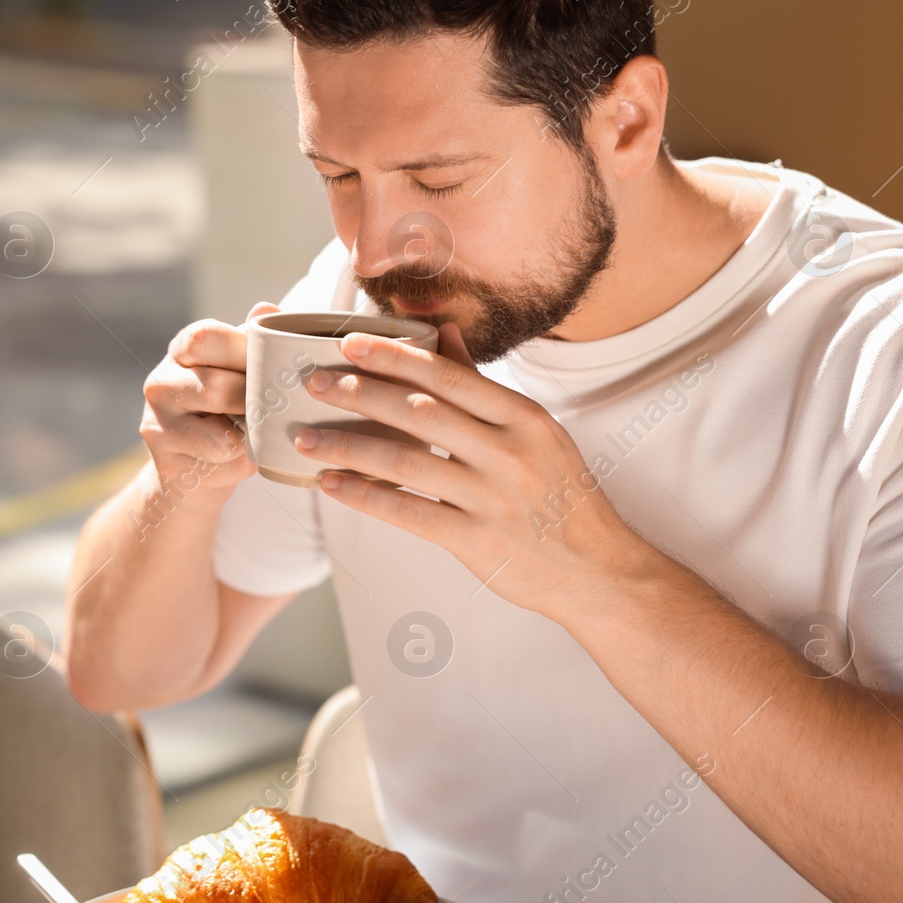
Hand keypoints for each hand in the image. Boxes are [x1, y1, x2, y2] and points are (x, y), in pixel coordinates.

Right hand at [139, 301, 279, 497]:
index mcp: (179, 352)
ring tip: (256, 433)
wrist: (190, 469)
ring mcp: (158, 426)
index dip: (244, 350)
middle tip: (275, 407)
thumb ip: (251, 341)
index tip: (272, 363)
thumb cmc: (223, 410)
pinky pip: (223, 465)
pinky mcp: (167, 464)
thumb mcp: (235, 370)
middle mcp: (159, 384)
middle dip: (255, 403)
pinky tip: (240, 458)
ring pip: (221, 437)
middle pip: (217, 389)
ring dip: (250, 438)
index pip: (206, 338)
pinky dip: (244, 464)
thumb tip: (268, 310)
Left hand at [292, 323, 655, 618]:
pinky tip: (331, 485)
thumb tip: (444, 331)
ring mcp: (492, 498)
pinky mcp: (477, 541)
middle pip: (419, 412)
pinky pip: (408, 513)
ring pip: (406, 462)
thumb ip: (483, 386)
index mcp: (522, 417)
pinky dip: (364, 496)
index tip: (348, 342)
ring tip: (305, 438)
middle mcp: (509, 452)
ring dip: (348, 447)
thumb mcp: (535, 432)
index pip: (447, 376)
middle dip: (358, 393)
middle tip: (312, 382)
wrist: (597, 570)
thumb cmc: (559, 495)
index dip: (393, 357)